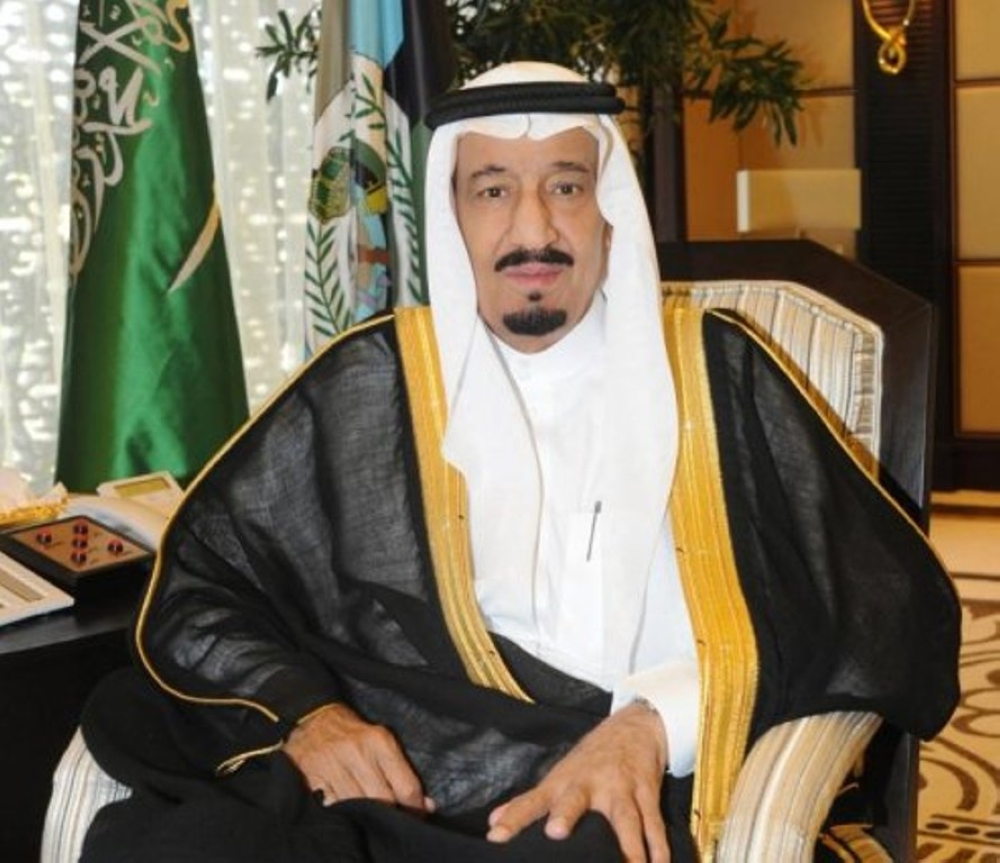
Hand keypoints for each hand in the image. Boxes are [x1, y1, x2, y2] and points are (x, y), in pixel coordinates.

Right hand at [282, 703, 432, 811]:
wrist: (314, 719)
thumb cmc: (354, 735)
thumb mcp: (382, 742)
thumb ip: (402, 773)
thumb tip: (426, 805)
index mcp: (380, 742)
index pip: (406, 787)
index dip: (415, 809)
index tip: (416, 817)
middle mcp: (358, 753)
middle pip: (384, 802)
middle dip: (390, 816)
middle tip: (392, 821)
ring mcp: (334, 766)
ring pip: (358, 808)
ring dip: (366, 819)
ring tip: (369, 820)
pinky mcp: (313, 778)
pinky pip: (333, 807)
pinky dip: (342, 815)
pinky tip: (347, 814)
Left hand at [486, 701, 669, 861]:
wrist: (634, 726)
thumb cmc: (590, 759)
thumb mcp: (558, 776)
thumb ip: (528, 803)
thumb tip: (493, 823)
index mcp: (563, 783)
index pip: (532, 802)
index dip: (514, 818)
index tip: (496, 836)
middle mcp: (589, 784)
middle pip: (575, 800)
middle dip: (566, 815)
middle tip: (555, 832)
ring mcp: (620, 787)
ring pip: (623, 816)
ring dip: (626, 843)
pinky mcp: (646, 791)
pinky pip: (653, 824)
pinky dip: (657, 847)